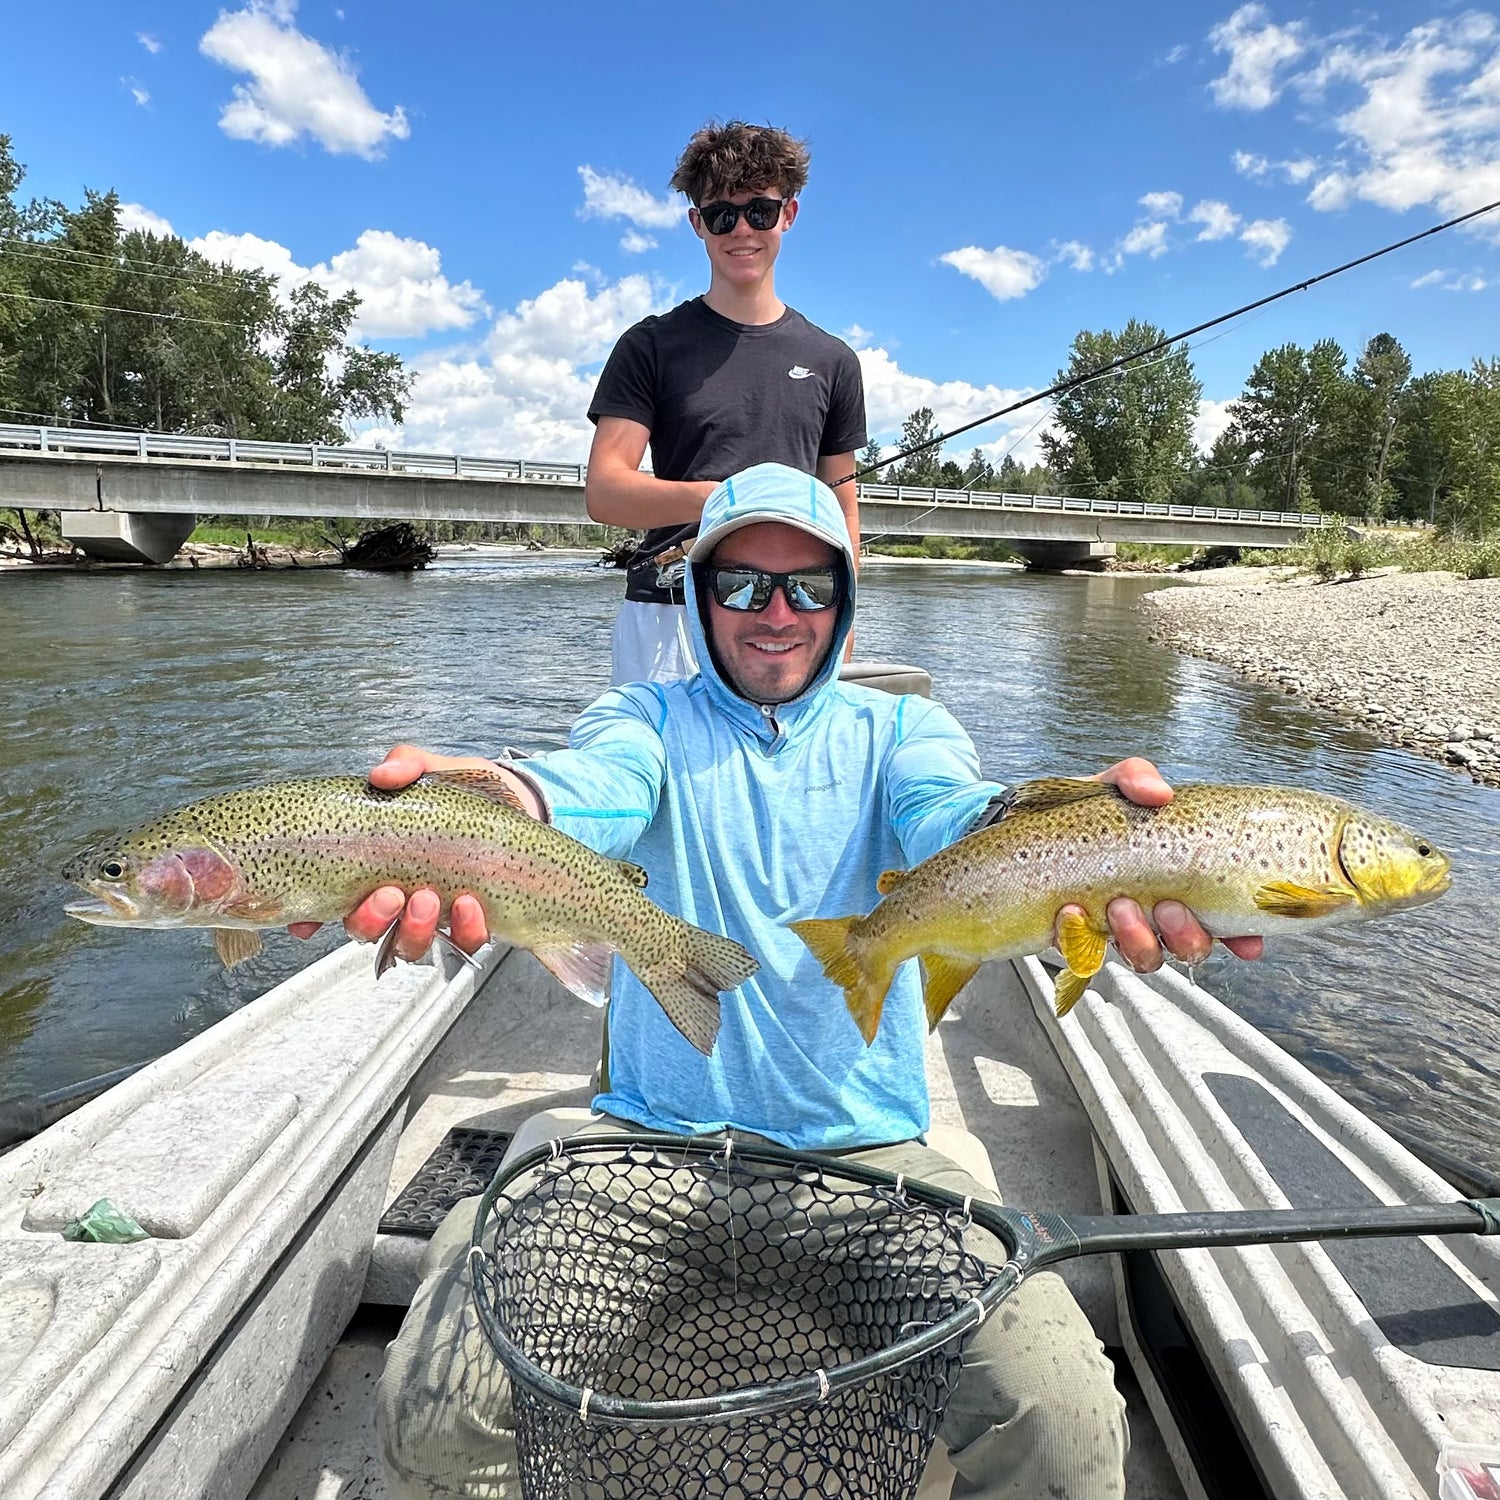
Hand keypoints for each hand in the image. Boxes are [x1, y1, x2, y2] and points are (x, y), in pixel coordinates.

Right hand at [287, 745, 507, 958]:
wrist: (521, 802)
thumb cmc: (466, 791)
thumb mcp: (433, 771)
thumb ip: (406, 766)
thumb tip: (382, 775)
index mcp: (376, 865)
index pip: (331, 900)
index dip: (312, 918)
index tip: (307, 923)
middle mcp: (399, 897)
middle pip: (365, 930)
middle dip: (370, 919)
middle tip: (390, 894)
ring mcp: (435, 913)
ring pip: (409, 945)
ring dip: (414, 929)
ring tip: (428, 897)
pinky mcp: (475, 921)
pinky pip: (465, 941)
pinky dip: (466, 928)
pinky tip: (469, 903)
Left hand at [1053, 757, 1263, 969]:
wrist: (1026, 827)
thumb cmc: (1084, 812)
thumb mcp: (1111, 786)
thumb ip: (1135, 777)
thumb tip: (1160, 792)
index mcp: (1178, 881)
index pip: (1224, 918)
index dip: (1242, 937)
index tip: (1248, 944)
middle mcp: (1154, 912)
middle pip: (1191, 946)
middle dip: (1185, 934)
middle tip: (1165, 906)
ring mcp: (1117, 929)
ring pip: (1147, 958)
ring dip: (1139, 938)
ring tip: (1119, 906)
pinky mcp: (1077, 937)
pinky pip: (1086, 952)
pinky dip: (1080, 935)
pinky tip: (1071, 910)